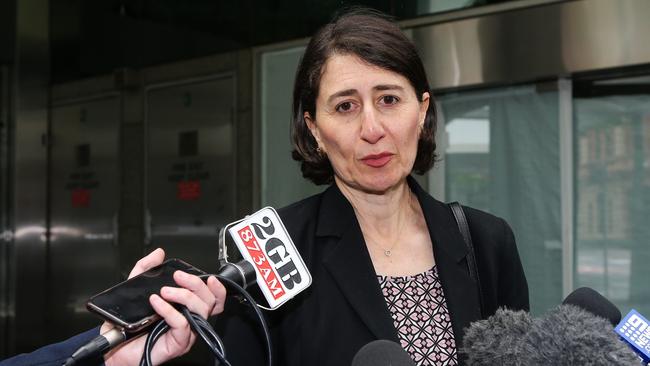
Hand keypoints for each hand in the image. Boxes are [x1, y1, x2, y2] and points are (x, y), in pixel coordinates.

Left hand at [103, 248, 226, 365]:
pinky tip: (157, 303)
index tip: (209, 278)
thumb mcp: (135, 288)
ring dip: (184, 295)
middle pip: (209, 301)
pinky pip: (182, 324)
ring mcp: (186, 333)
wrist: (113, 346)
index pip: (212, 299)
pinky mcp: (178, 343)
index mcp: (185, 308)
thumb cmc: (127, 325)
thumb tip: (158, 253)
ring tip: (164, 291)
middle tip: (178, 276)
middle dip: (195, 284)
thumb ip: (146, 269)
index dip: (217, 289)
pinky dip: (170, 310)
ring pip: (200, 311)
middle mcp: (190, 320)